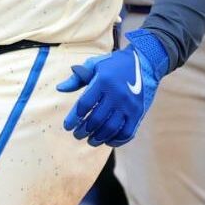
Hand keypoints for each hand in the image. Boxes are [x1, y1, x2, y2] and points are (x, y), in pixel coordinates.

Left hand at [55, 31, 163, 147]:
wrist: (144, 62)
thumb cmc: (113, 64)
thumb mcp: (94, 65)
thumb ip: (77, 77)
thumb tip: (59, 88)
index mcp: (103, 81)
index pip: (84, 105)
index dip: (73, 118)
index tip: (67, 126)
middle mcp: (117, 94)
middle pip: (96, 120)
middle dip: (83, 131)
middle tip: (77, 135)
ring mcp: (129, 105)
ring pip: (110, 129)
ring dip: (98, 138)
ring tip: (90, 140)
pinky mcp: (139, 112)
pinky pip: (127, 133)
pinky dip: (116, 140)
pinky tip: (107, 141)